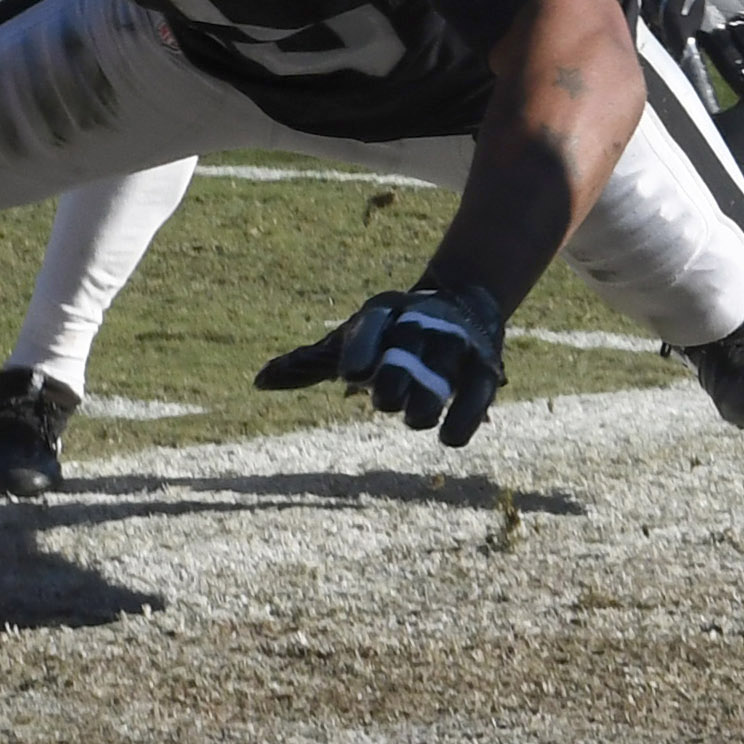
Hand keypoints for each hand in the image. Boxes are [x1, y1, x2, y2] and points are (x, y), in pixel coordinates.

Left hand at [254, 282, 508, 446]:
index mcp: (383, 312)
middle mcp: (421, 322)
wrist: (461, 304)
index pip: (373, 324)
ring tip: (415, 420)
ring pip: (444, 368)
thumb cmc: (390, 333)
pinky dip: (464, 415)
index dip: (362, 347)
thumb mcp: (348, 340)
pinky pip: (478, 392)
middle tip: (383, 402)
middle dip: (396, 374)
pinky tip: (448, 439)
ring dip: (429, 396)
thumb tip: (258, 381)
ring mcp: (455, 344)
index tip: (349, 374)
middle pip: (409, 346)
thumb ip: (307, 364)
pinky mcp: (484, 368)